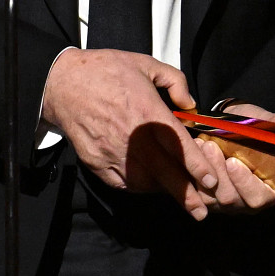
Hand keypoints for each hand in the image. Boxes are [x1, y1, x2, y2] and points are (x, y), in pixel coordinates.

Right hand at [41, 49, 217, 218]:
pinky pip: (122, 183)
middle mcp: (133, 138)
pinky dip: (138, 187)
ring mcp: (114, 153)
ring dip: (163, 190)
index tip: (212, 181)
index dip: (197, 166)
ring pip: (145, 182)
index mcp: (148, 112)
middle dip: (186, 194)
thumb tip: (190, 104)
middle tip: (202, 212)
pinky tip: (148, 184)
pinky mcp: (97, 163)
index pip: (179, 146)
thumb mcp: (145, 64)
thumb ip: (175, 81)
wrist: (62, 83)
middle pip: (165, 173)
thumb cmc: (104, 71)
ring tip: (178, 196)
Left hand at [184, 101, 274, 213]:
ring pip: (209, 197)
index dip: (246, 184)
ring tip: (202, 144)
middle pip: (231, 199)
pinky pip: (193, 192)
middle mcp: (244, 202)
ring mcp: (222, 202)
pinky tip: (192, 150)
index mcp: (267, 191)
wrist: (229, 128)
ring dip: (203, 170)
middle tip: (211, 147)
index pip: (258, 198)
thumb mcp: (264, 125)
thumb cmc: (251, 131)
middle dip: (219, 173)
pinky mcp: (204, 197)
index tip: (234, 162)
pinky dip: (190, 173)